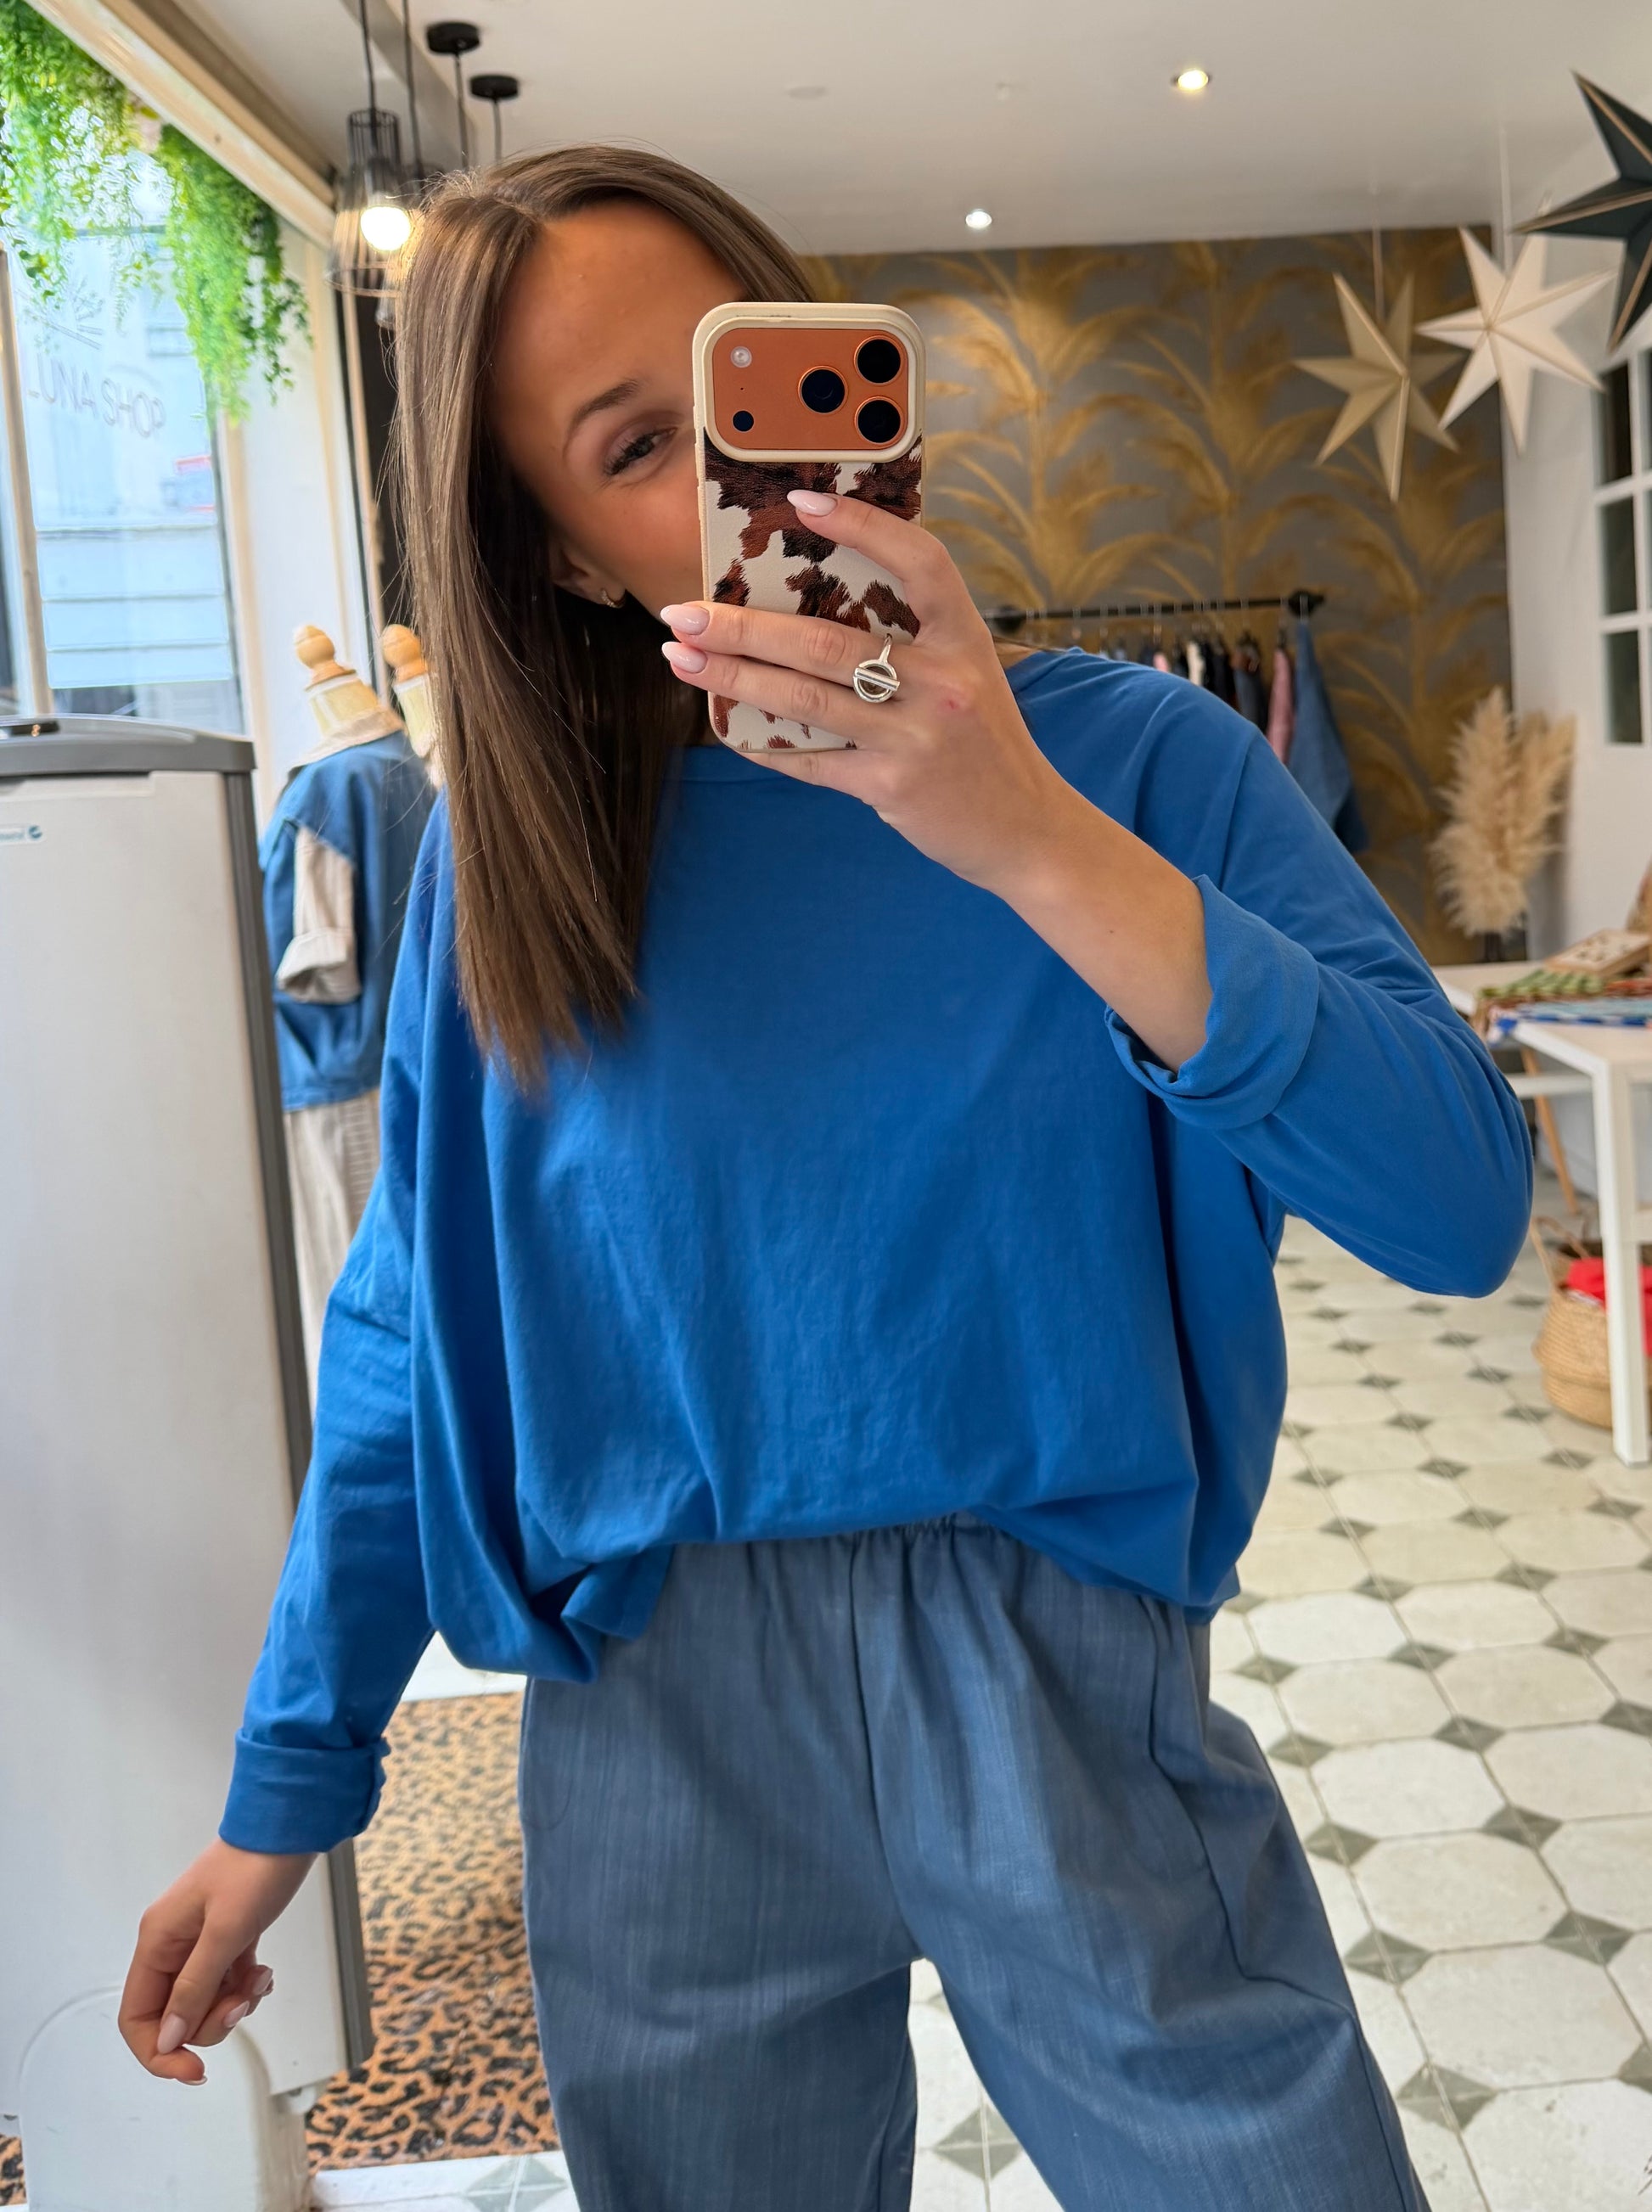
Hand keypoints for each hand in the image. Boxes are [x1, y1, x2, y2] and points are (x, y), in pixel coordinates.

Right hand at [119, 1840, 314, 2083]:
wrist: (289, 1828)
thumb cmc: (255, 1869)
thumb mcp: (225, 1932)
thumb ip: (195, 1988)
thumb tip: (168, 2039)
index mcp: (157, 1942)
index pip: (137, 2018)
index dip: (159, 2052)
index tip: (194, 2069)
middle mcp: (171, 1945)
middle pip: (174, 2017)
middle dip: (210, 2022)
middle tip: (243, 2001)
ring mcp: (199, 1943)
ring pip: (204, 2003)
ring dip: (234, 2003)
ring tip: (260, 1978)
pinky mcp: (227, 1939)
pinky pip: (226, 1984)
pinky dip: (245, 1987)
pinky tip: (264, 1971)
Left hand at [660, 488, 1071, 898]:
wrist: (1026, 828)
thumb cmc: (985, 743)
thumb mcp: (970, 675)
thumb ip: (913, 641)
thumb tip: (812, 607)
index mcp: (964, 640)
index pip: (920, 563)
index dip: (863, 526)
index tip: (801, 503)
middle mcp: (942, 684)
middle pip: (825, 642)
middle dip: (744, 625)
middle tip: (685, 613)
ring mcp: (915, 738)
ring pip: (804, 699)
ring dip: (733, 678)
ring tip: (682, 659)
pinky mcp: (891, 787)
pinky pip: (811, 759)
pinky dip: (763, 742)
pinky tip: (724, 724)